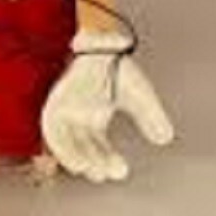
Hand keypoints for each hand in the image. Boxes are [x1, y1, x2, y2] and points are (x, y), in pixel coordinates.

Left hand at [41, 29, 174, 182]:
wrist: (103, 42)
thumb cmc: (117, 66)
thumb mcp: (139, 96)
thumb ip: (151, 116)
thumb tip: (164, 139)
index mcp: (95, 117)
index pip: (99, 147)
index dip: (108, 160)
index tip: (121, 170)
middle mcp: (78, 116)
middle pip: (83, 148)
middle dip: (95, 163)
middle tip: (107, 174)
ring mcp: (65, 109)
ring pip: (65, 142)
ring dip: (76, 158)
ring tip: (90, 170)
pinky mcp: (54, 101)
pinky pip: (51, 127)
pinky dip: (60, 144)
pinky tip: (73, 153)